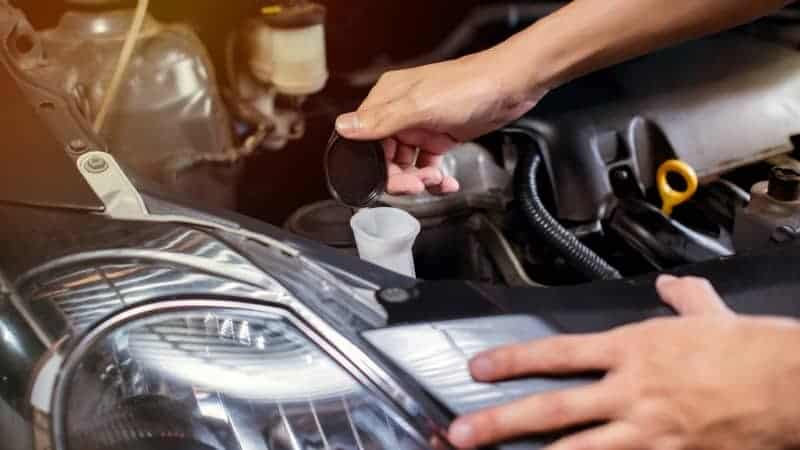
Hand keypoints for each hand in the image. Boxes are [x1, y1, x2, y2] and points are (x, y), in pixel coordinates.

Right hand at [336, 47, 545, 194]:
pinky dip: (434, 176)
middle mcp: (400, 111)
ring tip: (435, 181)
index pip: (365, 139)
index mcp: (388, 98)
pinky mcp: (440, 135)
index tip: (392, 180)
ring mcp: (421, 124)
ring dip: (418, 179)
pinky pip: (427, 163)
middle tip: (418, 185)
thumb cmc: (471, 85)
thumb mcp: (420, 106)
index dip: (376, 165)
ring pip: (406, 163)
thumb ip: (381, 120)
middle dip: (400, 176)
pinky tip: (445, 182)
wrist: (511, 85)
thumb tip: (345, 127)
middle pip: (385, 156)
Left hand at [448, 276, 799, 449]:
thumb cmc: (748, 348)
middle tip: (462, 432)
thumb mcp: (708, 312)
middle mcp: (629, 391)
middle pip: (552, 408)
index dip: (511, 360)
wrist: (789, 382)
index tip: (478, 367)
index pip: (556, 353)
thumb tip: (670, 287)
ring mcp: (647, 431)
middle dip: (501, 422)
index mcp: (632, 349)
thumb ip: (681, 298)